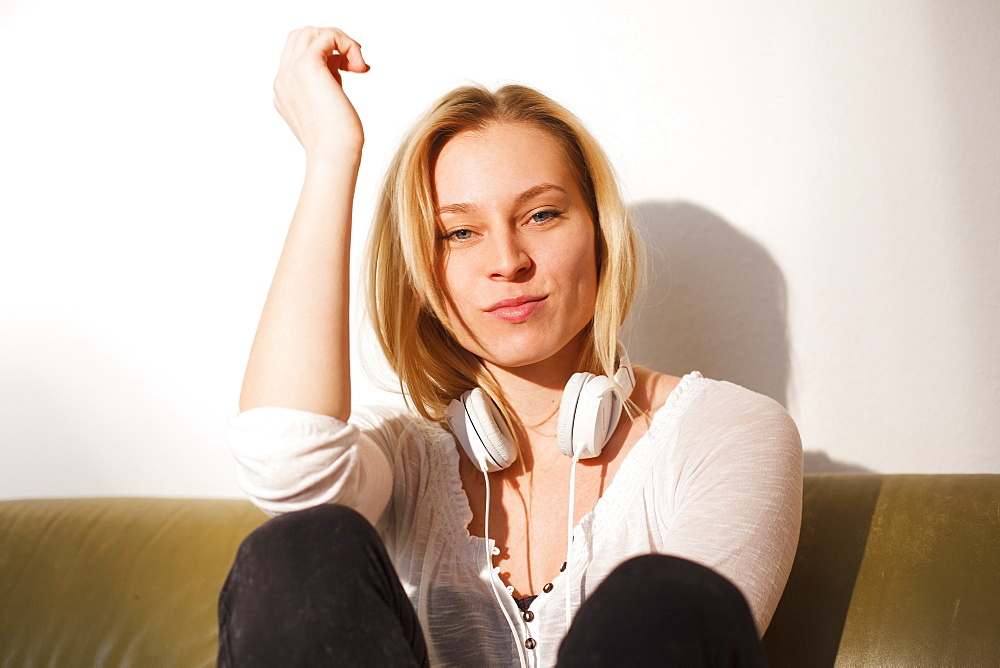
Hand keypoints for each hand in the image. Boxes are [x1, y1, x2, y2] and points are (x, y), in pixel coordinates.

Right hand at [273, 27, 369, 161]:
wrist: (333, 157)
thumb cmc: (337, 144)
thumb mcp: (327, 110)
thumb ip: (325, 86)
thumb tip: (339, 64)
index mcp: (284, 90)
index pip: (298, 53)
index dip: (326, 55)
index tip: (347, 72)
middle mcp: (283, 78)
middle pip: (301, 36)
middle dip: (331, 42)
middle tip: (353, 65)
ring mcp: (292, 71)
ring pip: (312, 31)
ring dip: (340, 41)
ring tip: (357, 66)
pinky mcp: (308, 65)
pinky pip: (328, 36)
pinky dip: (348, 45)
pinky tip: (360, 68)